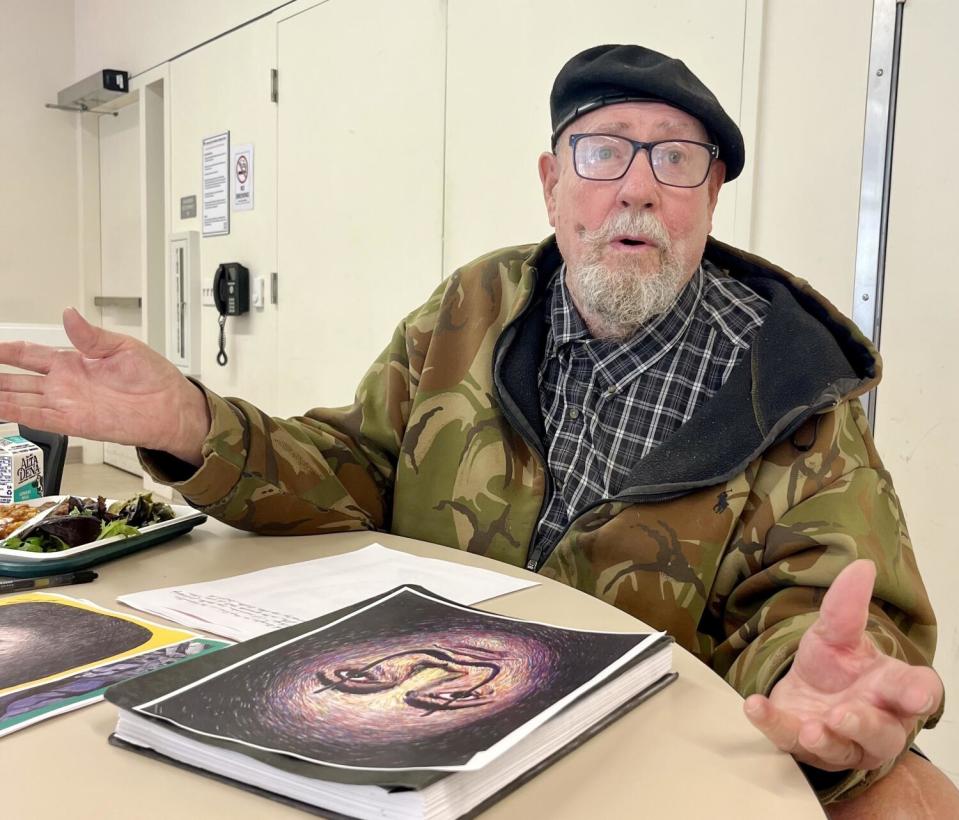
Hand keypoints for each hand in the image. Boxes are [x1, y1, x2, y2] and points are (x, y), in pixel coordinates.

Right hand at [0, 308, 209, 464]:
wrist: (171, 408)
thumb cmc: (154, 378)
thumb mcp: (122, 348)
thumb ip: (91, 336)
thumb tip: (69, 314)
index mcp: (73, 360)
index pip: (28, 353)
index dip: (4, 350)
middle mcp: (64, 384)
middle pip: (15, 377)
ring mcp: (66, 404)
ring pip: (18, 398)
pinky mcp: (73, 423)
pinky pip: (37, 418)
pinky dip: (14, 414)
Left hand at [743, 559, 941, 772]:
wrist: (805, 694)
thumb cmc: (834, 669)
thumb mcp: (836, 633)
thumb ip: (847, 605)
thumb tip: (862, 566)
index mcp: (890, 689)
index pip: (917, 691)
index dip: (920, 694)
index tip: (918, 695)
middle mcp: (874, 721)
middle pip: (882, 730)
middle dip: (865, 724)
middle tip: (844, 714)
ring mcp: (841, 740)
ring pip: (843, 748)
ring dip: (826, 738)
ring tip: (811, 727)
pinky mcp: (804, 747)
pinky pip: (789, 740)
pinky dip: (773, 724)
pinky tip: (756, 706)